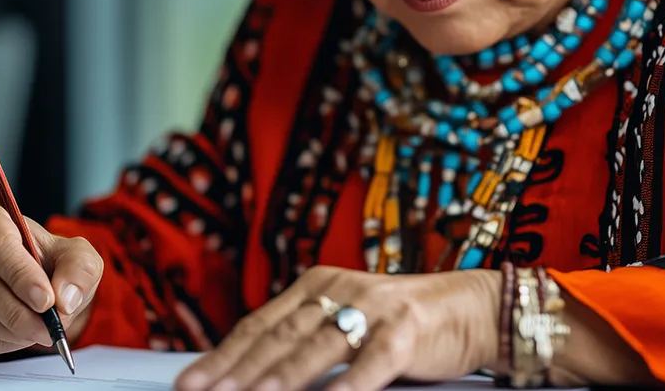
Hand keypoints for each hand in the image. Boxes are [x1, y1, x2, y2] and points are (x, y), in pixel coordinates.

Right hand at [0, 201, 103, 354]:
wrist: (37, 285)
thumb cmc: (50, 262)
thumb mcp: (77, 255)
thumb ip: (79, 268)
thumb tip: (64, 297)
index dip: (21, 275)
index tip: (46, 300)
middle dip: (21, 313)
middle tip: (49, 328)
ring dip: (12, 330)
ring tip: (40, 330)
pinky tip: (20, 335)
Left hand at [174, 265, 500, 390]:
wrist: (474, 308)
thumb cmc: (404, 321)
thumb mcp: (348, 320)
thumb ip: (305, 339)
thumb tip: (252, 374)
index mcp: (317, 285)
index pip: (258, 324)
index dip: (222, 356)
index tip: (191, 382)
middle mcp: (340, 290)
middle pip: (277, 337)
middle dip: (236, 372)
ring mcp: (373, 309)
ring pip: (315, 348)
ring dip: (279, 378)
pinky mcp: (405, 331)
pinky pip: (369, 364)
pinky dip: (345, 387)